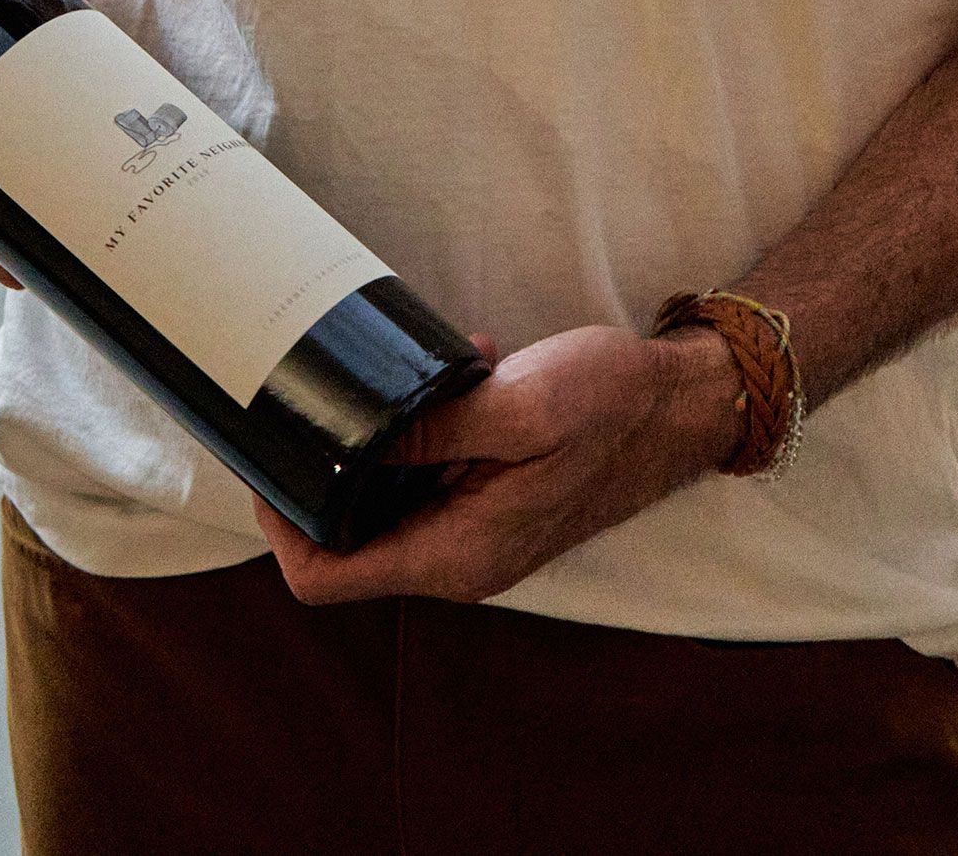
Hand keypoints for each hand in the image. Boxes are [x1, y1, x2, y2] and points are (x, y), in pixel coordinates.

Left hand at [251, 323, 748, 605]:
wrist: (682, 407)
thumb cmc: (613, 407)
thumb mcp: (518, 404)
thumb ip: (430, 429)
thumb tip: (351, 440)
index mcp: (456, 556)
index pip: (325, 579)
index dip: (281, 526)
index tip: (274, 458)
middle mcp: (459, 560)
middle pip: (345, 541)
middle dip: (336, 466)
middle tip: (346, 395)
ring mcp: (475, 536)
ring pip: (385, 503)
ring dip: (388, 439)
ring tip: (427, 378)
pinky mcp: (489, 505)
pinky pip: (427, 479)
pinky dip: (427, 432)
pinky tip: (462, 379)